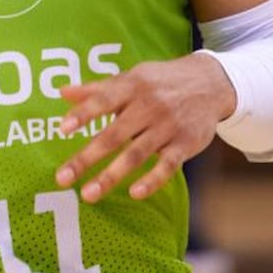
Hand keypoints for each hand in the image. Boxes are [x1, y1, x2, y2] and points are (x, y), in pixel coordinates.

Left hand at [55, 53, 235, 202]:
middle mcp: (148, 106)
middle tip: (62, 178)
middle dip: (86, 158)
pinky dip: (153, 180)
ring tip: (88, 194)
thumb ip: (97, 89)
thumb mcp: (131, 78)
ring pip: (136, 154)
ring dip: (111, 176)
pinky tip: (135, 193)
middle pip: (114, 135)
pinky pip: (167, 165)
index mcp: (131, 87)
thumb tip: (62, 91)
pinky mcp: (185, 144)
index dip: (83, 114)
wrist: (211, 83)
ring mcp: (167, 126)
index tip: (62, 129)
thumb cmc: (160, 82)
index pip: (103, 100)